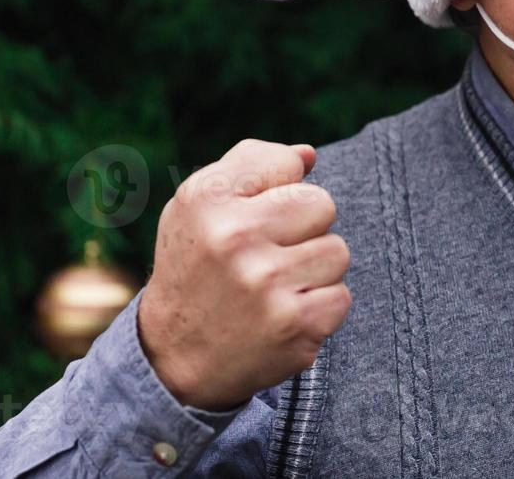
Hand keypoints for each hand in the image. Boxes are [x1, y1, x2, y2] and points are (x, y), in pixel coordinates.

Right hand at [138, 140, 350, 410]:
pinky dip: (319, 309)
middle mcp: (234, 238)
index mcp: (207, 199)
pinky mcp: (295, 325)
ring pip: (338, 252)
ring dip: (314, 271)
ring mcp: (266, 283)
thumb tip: (307, 155)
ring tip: (273, 288)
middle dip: (304, 229)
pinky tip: (283, 316)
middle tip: (266, 258)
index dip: (277, 193)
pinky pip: (341, 296)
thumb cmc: (197, 266)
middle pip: (323, 205)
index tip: (250, 220)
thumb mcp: (200, 206)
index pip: (289, 164)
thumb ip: (253, 165)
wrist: (172, 358)